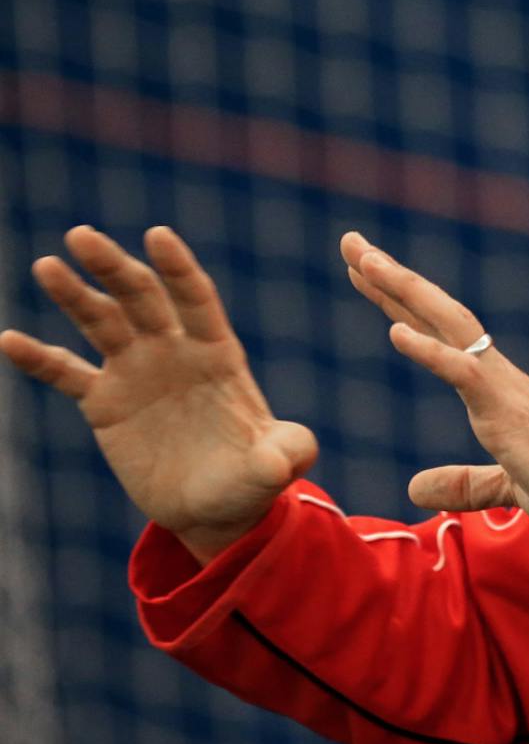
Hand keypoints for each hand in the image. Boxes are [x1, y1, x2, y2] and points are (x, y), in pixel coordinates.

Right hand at [0, 226, 317, 563]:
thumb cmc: (251, 479)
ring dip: (74, 294)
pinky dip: (38, 357)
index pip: (196, 300)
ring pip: (102, 322)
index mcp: (217, 354)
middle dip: (114, 266)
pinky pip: (66, 373)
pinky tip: (9, 339)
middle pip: (141, 298)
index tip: (158, 235)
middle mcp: (174, 352)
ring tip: (48, 265)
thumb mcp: (273, 467)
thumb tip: (282, 464)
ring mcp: (136, 372)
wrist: (213, 507)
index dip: (178, 269)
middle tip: (82, 235)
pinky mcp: (105, 403)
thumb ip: (285, 453)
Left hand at [340, 232, 528, 533]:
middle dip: (392, 277)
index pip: (439, 332)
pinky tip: (395, 331)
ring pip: (449, 324)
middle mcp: (497, 373)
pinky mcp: (506, 409)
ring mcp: (502, 386)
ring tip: (365, 261)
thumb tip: (414, 487)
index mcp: (494, 387)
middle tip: (352, 242)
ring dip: (406, 291)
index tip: (365, 272)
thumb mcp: (503, 486)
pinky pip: (463, 372)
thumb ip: (462, 483)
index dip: (401, 300)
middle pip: (437, 313)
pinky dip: (429, 351)